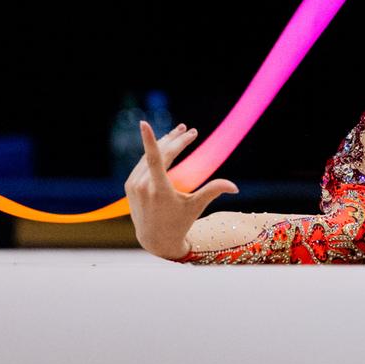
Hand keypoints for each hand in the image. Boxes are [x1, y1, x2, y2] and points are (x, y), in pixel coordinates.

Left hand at [123, 120, 238, 259]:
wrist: (155, 239)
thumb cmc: (179, 222)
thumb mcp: (196, 207)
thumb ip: (213, 191)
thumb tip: (235, 187)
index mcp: (159, 190)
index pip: (153, 160)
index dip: (150, 140)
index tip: (144, 124)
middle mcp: (144, 186)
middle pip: (160, 154)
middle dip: (176, 140)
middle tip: (191, 130)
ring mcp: (134, 185)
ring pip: (149, 156)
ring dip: (165, 143)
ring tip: (181, 132)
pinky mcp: (129, 185)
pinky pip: (143, 163)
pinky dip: (154, 153)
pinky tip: (167, 146)